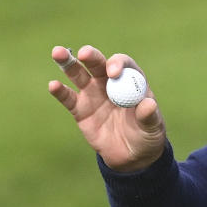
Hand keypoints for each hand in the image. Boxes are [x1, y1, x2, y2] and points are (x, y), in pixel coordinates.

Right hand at [48, 45, 165, 171]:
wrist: (131, 154)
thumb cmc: (147, 134)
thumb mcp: (152, 127)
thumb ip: (149, 115)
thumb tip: (148, 104)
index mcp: (131, 80)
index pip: (123, 64)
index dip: (117, 64)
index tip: (113, 73)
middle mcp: (110, 82)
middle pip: (99, 64)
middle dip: (91, 56)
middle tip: (84, 53)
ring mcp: (93, 94)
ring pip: (79, 74)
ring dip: (68, 63)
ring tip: (58, 52)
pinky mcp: (80, 109)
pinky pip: (68, 98)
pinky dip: (60, 91)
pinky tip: (53, 85)